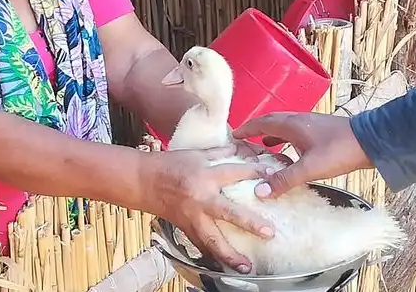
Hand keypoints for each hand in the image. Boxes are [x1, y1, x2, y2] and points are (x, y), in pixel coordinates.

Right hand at [145, 145, 274, 272]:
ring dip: (230, 255)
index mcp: (204, 176)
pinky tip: (225, 266)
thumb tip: (240, 148)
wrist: (142, 181)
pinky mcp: (185, 228)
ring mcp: (192, 217)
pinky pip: (201, 246)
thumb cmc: (169, 164)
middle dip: (249, 223)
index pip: (234, 173)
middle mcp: (200, 198)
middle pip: (228, 213)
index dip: (254, 173)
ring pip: (212, 239)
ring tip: (246, 266)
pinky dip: (213, 256)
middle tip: (269, 232)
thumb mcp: (195, 154)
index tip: (272, 175)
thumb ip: (218, 153)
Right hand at [232, 113, 371, 198]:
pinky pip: (296, 133)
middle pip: (271, 121)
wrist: (371, 141)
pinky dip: (286, 139)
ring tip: (263, 148)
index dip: (246, 129)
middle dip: (256, 130)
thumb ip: (284, 180)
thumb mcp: (309, 168)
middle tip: (244, 141)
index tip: (232, 135)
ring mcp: (311, 124)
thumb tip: (259, 191)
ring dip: (272, 135)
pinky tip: (290, 152)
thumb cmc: (338, 151)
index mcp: (291, 124)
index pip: (261, 123)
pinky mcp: (321, 131)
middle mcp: (298, 120)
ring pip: (284, 127)